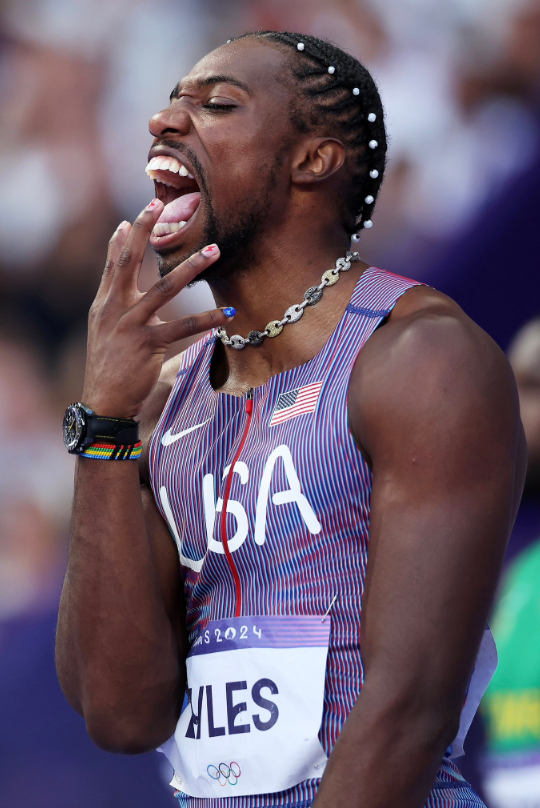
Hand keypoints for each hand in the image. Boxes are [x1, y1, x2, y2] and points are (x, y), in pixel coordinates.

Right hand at [82, 199, 231, 417]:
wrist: (103, 402)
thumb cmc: (109, 369)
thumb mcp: (105, 333)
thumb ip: (117, 308)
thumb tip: (130, 298)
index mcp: (104, 305)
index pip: (113, 263)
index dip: (124, 237)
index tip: (137, 215)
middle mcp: (114, 309)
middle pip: (129, 261)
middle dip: (144, 230)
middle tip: (161, 205)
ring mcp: (130, 325)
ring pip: (164, 289)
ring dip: (191, 267)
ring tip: (213, 250)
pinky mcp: (147, 344)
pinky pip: (183, 328)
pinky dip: (207, 320)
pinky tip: (226, 314)